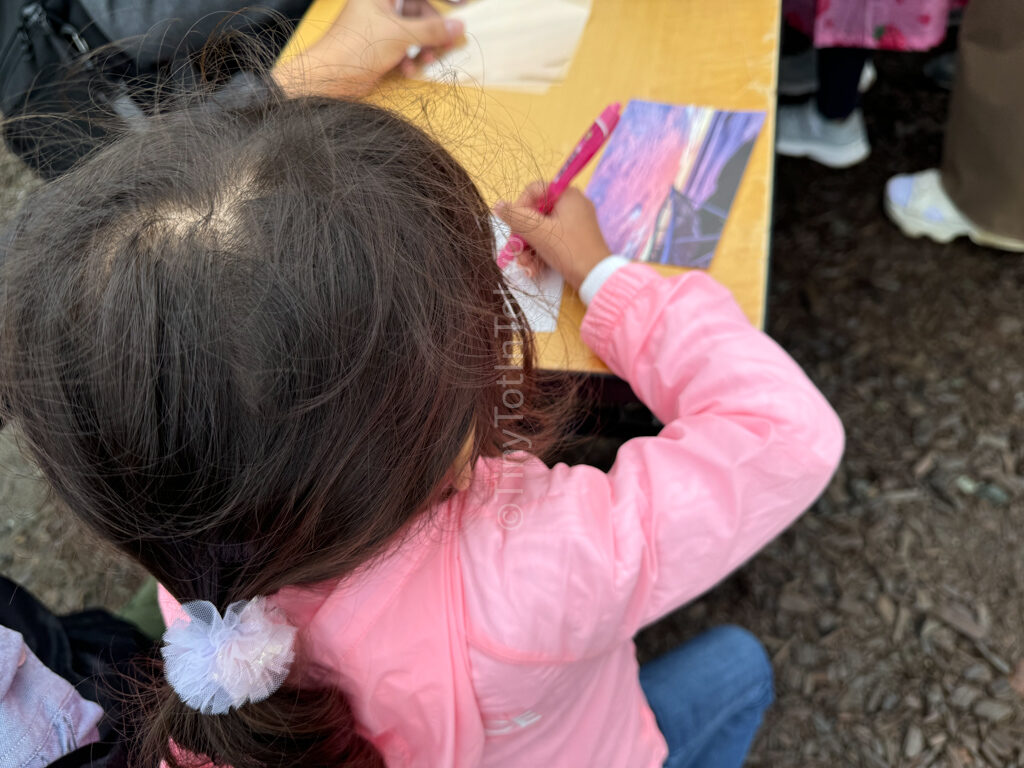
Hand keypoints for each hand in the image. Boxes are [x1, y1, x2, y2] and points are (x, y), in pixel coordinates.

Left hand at [272, 0, 464, 97]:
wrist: (329, 76)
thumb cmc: (357, 46)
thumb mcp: (400, 35)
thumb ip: (432, 30)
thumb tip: (459, 26)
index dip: (445, 0)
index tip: (464, 6)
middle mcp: (380, 6)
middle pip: (419, 11)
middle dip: (433, 31)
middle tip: (448, 45)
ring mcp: (379, 27)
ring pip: (413, 32)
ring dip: (423, 48)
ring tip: (426, 61)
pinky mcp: (378, 47)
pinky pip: (403, 47)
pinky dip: (409, 58)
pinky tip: (407, 69)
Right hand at [495, 183, 611, 289]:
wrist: (596, 278)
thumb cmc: (569, 250)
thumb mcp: (538, 232)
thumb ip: (515, 216)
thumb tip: (498, 205)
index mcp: (567, 195)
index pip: (534, 190)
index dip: (519, 208)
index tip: (514, 226)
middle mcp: (572, 205)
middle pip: (535, 213)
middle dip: (522, 236)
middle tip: (515, 251)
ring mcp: (574, 223)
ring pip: (540, 230)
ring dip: (528, 248)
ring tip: (525, 266)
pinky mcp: (573, 240)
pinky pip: (550, 240)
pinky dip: (540, 253)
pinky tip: (533, 269)